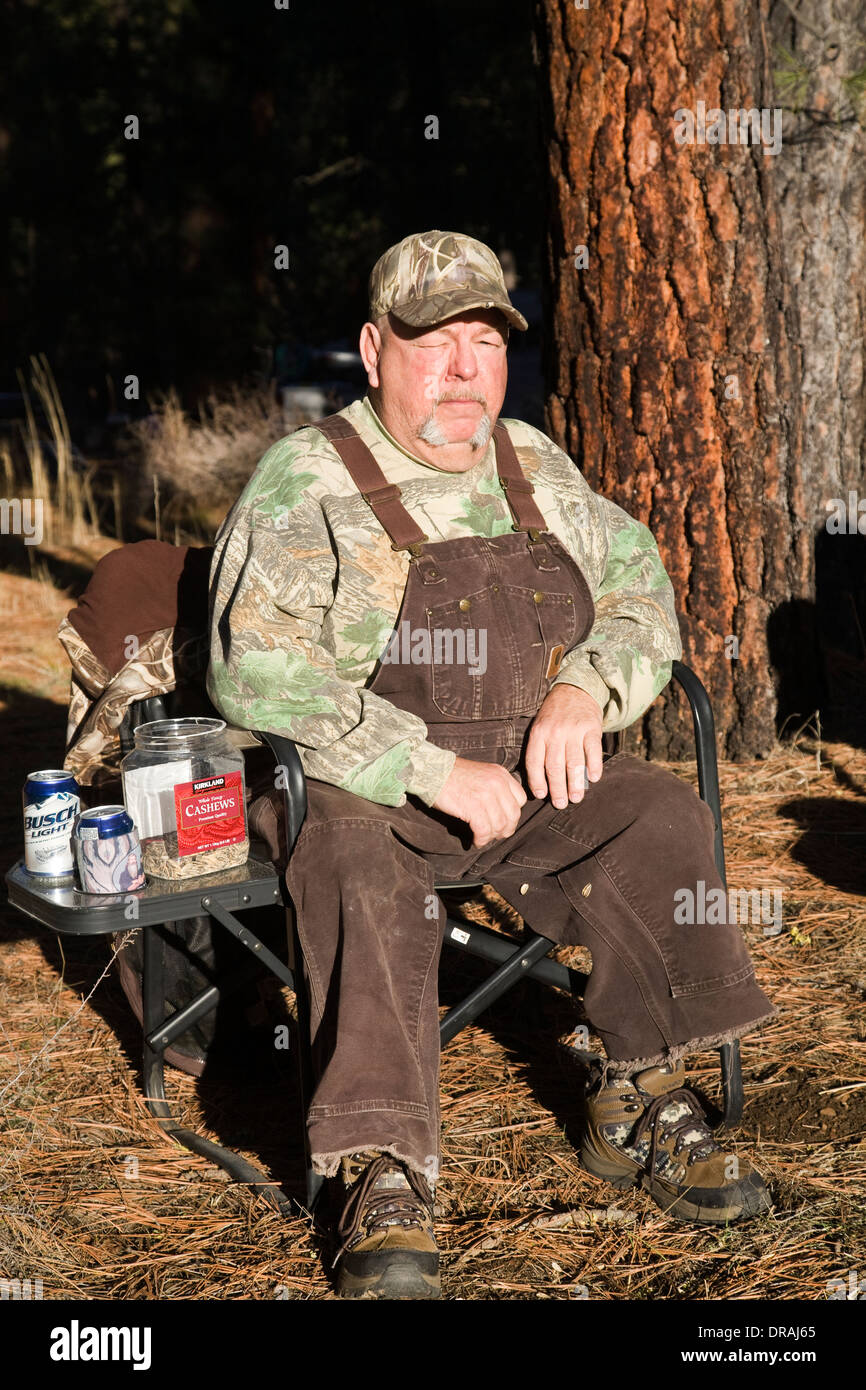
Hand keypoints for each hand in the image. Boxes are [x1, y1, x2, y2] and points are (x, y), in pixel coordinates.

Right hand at [432, 757, 526, 848]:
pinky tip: (476, 841)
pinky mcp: (474, 806)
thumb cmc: (453, 775)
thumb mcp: (482, 773)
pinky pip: (484, 830)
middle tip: (495, 835)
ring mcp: (487, 795)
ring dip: (492, 837)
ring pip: (500, 825)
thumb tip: (502, 812)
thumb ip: (496, 787)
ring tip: (483, 838)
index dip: (512, 815)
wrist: (432, 771)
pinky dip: (481, 839)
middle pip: (513, 815)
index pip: (520, 800)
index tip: (503, 821)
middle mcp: (498, 783)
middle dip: (505, 829)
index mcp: (501, 774)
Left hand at [525, 684, 603, 808]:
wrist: (574, 690)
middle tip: (561, 804)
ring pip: (574, 762)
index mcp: (538, 734)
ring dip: (575, 783)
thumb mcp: (539, 727)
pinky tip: (594, 779)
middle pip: (555, 766)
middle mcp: (555, 732)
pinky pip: (593, 750)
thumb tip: (539, 782)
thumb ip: (539, 750)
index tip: (541, 796)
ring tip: (576, 798)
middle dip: (558, 789)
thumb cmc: (554, 715)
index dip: (537, 781)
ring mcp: (573, 730)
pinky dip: (594, 766)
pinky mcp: (591, 728)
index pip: (535, 762)